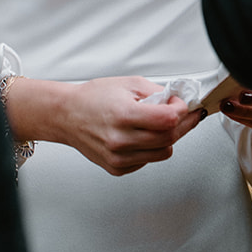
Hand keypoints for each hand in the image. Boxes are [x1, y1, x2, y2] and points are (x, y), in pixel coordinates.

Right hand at [52, 76, 202, 176]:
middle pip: (169, 138)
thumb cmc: (93, 98)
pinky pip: (148, 161)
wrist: (68, 115)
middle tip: (183, 114)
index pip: (167, 120)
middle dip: (182, 124)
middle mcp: (121, 140)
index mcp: (124, 115)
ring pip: (163, 153)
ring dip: (168, 138)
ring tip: (160, 124)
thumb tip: (177, 104)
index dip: (181, 111)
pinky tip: (142, 135)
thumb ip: (156, 93)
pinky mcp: (117, 168)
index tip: (182, 105)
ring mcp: (119, 158)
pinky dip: (151, 149)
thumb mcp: (128, 83)